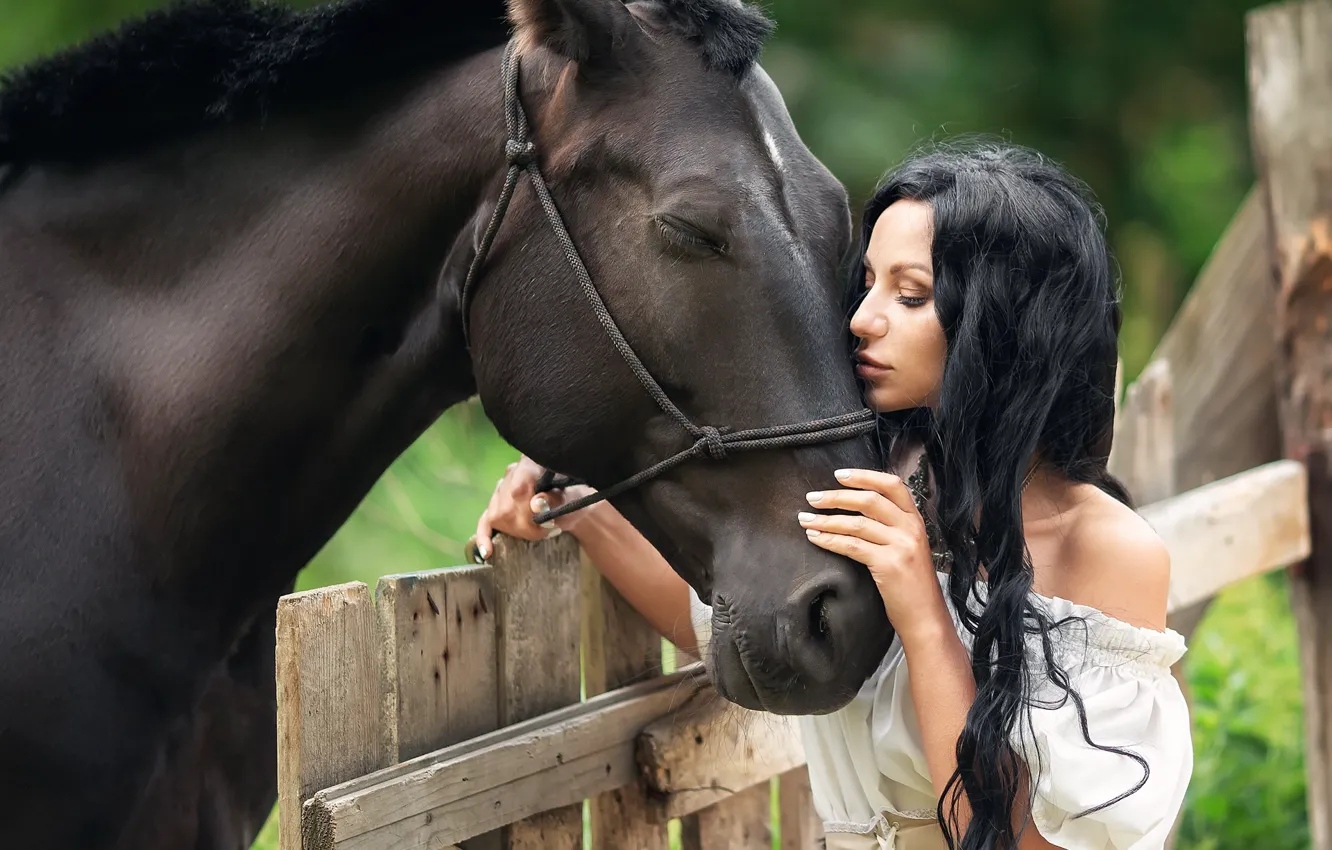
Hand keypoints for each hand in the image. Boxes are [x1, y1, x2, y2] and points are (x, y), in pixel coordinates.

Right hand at [471, 456, 596, 560]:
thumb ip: (556, 500)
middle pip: (506, 506)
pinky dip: (485, 537)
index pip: (518, 489)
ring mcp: (501, 489)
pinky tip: (487, 552)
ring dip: (516, 530)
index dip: (527, 512)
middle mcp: (512, 472)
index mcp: (531, 463)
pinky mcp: (496, 506)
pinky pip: (484, 521)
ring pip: (496, 515)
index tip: (544, 524)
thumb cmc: (573, 499)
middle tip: (545, 530)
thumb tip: (536, 503)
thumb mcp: (571, 499)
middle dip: (525, 526)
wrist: (571, 505)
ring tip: (537, 531)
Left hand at [798, 468, 950, 643]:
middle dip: (836, 496)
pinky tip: (815, 538)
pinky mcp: (889, 565)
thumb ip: (892, 527)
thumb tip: (857, 509)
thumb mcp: (909, 548)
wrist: (926, 619)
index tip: (839, 475)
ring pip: (856, 523)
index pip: (892, 485)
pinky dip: (829, 540)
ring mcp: (902, 546)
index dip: (864, 476)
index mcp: (916, 520)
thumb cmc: (912, 586)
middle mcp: (911, 529)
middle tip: (813, 498)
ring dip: (826, 519)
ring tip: (805, 519)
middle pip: (869, 500)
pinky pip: (852, 546)